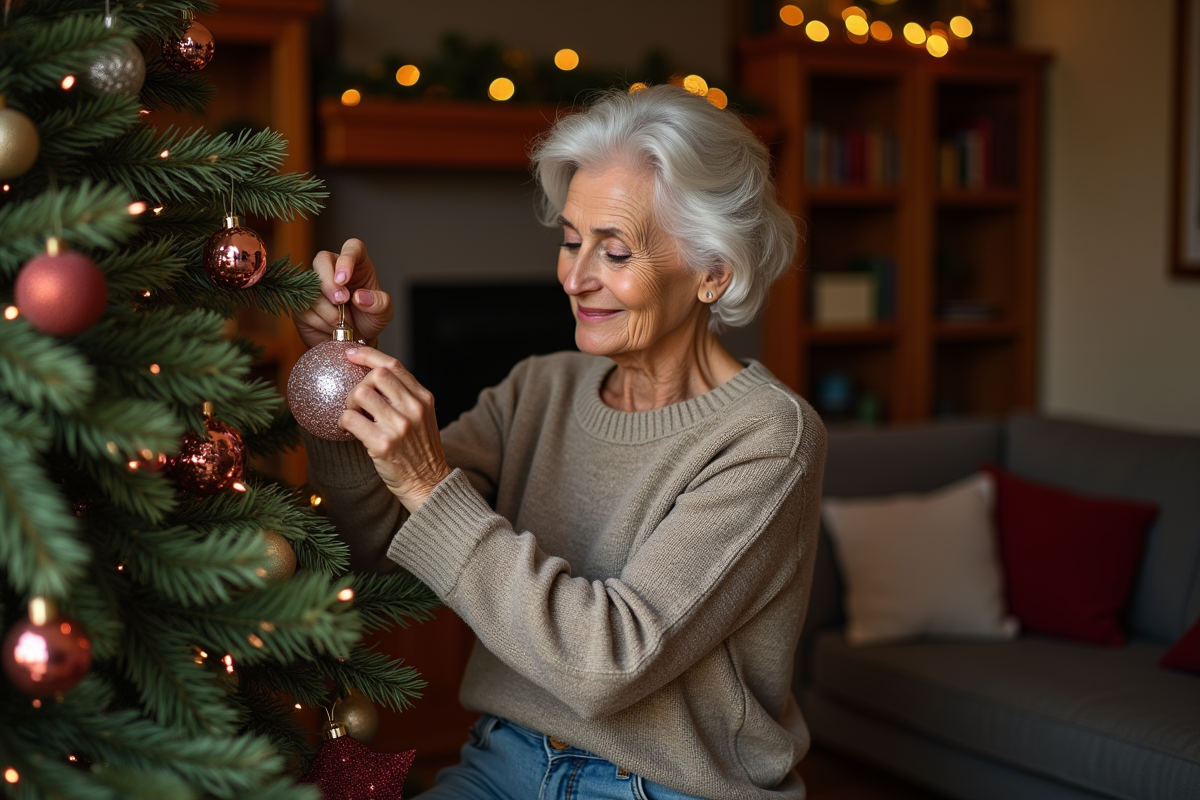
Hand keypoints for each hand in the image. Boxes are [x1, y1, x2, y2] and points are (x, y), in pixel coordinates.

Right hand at [294, 238, 393, 349]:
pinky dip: (320, 322)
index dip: (346, 259)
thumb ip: (379, 303)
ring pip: (311, 288)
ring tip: (343, 323)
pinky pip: (304, 308)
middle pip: (321, 260)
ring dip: (328, 310)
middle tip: (340, 301)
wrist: (354, 341)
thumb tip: (360, 297)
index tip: (343, 279)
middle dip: (328, 283)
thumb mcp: (383, 313)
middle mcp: (333, 269)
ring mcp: (315, 285)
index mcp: (357, 265)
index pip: (351, 248)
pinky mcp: (302, 302)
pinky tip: (331, 328)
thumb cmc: (369, 319)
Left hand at [339, 346, 451, 512]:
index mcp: (424, 399)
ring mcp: (399, 426)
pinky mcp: (383, 444)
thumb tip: (372, 378)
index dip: (369, 355)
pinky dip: (343, 421)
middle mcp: (414, 409)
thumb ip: (405, 397)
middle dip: (359, 383)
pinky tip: (348, 429)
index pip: (394, 366)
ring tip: (353, 416)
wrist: (429, 484)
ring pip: (360, 394)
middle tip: (355, 400)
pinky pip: (351, 419)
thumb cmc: (420, 452)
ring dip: (349, 404)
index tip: (352, 353)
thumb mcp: (423, 418)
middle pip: (376, 375)